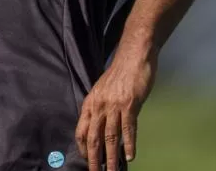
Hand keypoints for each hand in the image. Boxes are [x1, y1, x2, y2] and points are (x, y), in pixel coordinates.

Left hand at [75, 42, 156, 170]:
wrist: (134, 56)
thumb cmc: (121, 72)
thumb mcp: (103, 89)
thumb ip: (100, 106)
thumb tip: (101, 125)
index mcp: (90, 103)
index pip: (81, 131)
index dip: (83, 148)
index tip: (87, 160)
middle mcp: (100, 106)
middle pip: (94, 139)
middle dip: (94, 160)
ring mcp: (115, 106)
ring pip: (111, 138)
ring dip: (112, 158)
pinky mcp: (130, 104)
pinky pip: (128, 129)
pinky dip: (129, 144)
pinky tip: (130, 156)